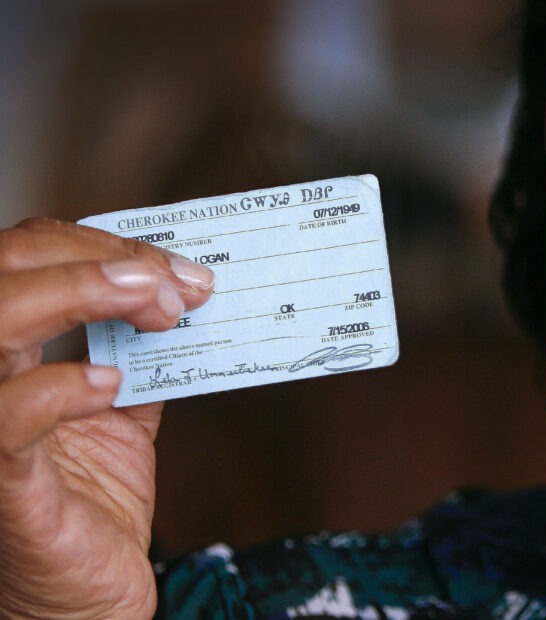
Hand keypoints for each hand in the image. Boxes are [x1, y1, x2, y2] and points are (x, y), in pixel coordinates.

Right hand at [0, 218, 212, 618]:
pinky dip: (60, 388)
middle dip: (100, 258)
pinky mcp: (0, 483)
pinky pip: (5, 420)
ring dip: (79, 293)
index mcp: (9, 353)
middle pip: (4, 269)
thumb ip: (138, 353)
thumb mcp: (120, 411)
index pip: (26, 258)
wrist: (84, 598)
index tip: (183, 269)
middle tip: (180, 284)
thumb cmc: (89, 506)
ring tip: (157, 307)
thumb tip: (184, 294)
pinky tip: (111, 386)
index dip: (102, 245)